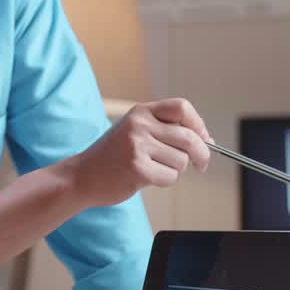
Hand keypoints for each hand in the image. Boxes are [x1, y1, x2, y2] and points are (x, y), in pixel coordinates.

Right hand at [68, 98, 211, 206]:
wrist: (81, 176)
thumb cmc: (112, 157)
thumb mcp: (136, 132)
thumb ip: (167, 132)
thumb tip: (208, 140)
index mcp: (141, 112)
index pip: (182, 107)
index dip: (199, 124)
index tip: (205, 139)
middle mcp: (139, 125)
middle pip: (189, 138)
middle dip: (202, 155)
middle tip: (201, 165)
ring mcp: (137, 146)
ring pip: (181, 161)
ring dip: (175, 171)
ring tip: (154, 169)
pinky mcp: (137, 169)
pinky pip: (170, 177)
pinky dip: (165, 181)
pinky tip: (147, 178)